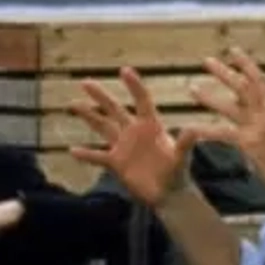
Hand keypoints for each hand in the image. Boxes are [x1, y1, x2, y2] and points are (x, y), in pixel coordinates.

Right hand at [69, 67, 192, 207]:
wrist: (169, 195)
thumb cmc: (178, 174)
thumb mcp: (181, 159)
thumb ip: (185, 145)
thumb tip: (193, 130)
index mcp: (151, 126)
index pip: (142, 101)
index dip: (134, 86)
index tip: (124, 70)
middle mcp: (134, 132)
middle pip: (115, 109)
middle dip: (100, 96)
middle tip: (85, 82)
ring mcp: (124, 146)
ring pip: (103, 127)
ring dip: (88, 116)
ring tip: (73, 104)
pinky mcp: (116, 163)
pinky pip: (98, 156)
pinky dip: (86, 154)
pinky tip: (72, 150)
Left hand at [185, 48, 264, 195]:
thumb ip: (261, 118)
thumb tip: (245, 109)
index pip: (260, 80)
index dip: (246, 64)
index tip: (233, 51)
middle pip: (244, 86)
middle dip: (225, 72)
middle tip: (207, 61)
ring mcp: (257, 127)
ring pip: (230, 106)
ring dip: (209, 96)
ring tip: (192, 87)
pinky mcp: (249, 142)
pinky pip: (223, 133)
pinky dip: (205, 130)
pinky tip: (190, 129)